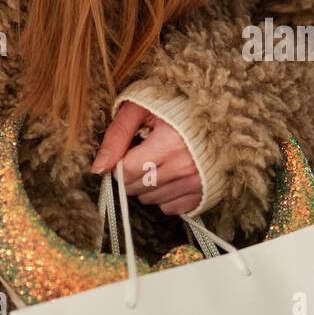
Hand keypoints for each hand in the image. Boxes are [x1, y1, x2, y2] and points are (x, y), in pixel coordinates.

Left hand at [91, 101, 202, 215]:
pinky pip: (170, 209)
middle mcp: (185, 166)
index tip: (128, 150)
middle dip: (130, 174)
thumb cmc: (174, 105)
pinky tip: (169, 175)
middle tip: (141, 155)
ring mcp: (196, 182)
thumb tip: (98, 168)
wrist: (215, 112)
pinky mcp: (203, 194)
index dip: (119, 162)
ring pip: (151, 200)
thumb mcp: (140, 108)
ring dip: (146, 186)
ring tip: (156, 163)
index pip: (126, 170)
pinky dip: (163, 196)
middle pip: (137, 188)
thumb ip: (117, 134)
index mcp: (169, 142)